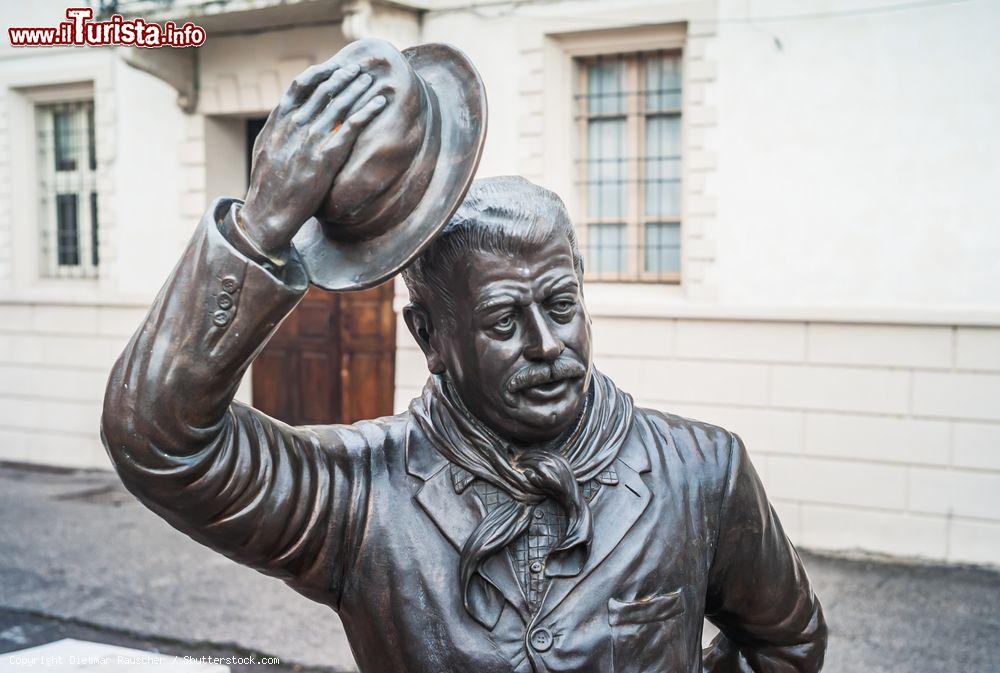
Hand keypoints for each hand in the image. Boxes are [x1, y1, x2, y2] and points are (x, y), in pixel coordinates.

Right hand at [239, 61, 386, 256]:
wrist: (268, 212)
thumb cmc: (267, 185)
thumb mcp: (265, 149)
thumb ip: (277, 128)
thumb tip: (287, 114)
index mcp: (279, 121)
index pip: (301, 85)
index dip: (320, 73)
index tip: (334, 67)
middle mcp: (295, 125)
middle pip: (324, 90)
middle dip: (344, 76)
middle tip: (359, 69)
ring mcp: (311, 140)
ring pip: (340, 104)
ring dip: (358, 88)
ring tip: (371, 80)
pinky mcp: (326, 158)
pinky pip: (353, 127)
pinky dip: (368, 111)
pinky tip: (380, 103)